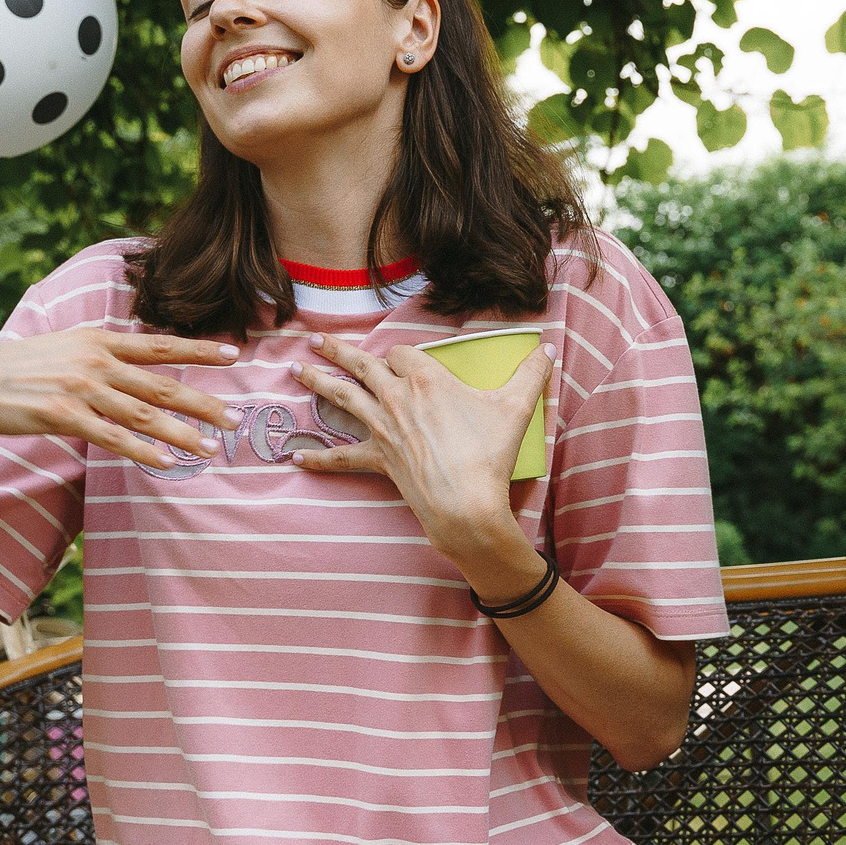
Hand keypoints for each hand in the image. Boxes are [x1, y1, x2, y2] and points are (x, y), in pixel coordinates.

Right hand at [0, 328, 246, 471]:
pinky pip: (113, 437)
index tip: (234, 354)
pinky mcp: (63, 415)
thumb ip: (98, 355)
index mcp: (96, 339)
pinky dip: (143, 450)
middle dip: (204, 402)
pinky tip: (166, 462)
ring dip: (182, 433)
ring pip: (145, 413)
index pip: (158, 343)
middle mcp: (94, 360)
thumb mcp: (61, 349)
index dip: (198, 349)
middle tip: (236, 418)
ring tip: (211, 449)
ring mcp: (80, 387)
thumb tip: (129, 365)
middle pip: (162, 382)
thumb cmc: (14, 370)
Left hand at [288, 332, 553, 557]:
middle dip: (337, 350)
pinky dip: (319, 456)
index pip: (404, 353)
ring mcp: (383, 429)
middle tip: (315, 339)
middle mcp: (397, 398)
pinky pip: (341, 456)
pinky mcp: (377, 459)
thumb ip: (532, 374)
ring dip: (317, 381)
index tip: (401, 357)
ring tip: (296, 369)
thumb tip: (550, 349)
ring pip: (342, 397)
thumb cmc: (489, 454)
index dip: (401, 353)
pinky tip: (295, 455)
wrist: (466, 504)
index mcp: (427, 378)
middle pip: (362, 365)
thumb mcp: (516, 408)